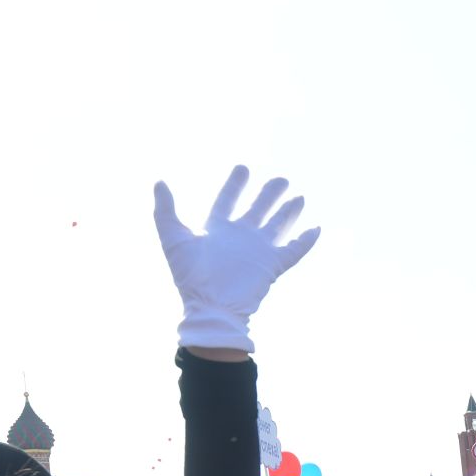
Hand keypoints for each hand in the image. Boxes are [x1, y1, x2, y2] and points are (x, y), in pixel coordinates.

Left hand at [153, 167, 319, 352]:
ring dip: (289, 211)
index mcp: (218, 230)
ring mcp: (257, 251)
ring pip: (278, 225)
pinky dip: (305, 241)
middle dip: (269, 194)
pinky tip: (316, 229)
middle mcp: (240, 238)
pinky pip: (293, 250)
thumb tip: (159, 182)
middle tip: (282, 179)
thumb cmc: (190, 277)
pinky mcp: (271, 265)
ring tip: (300, 196)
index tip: (243, 168)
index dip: (235, 184)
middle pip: (258, 209)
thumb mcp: (173, 239)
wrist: (210, 308)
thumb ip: (166, 211)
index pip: (228, 200)